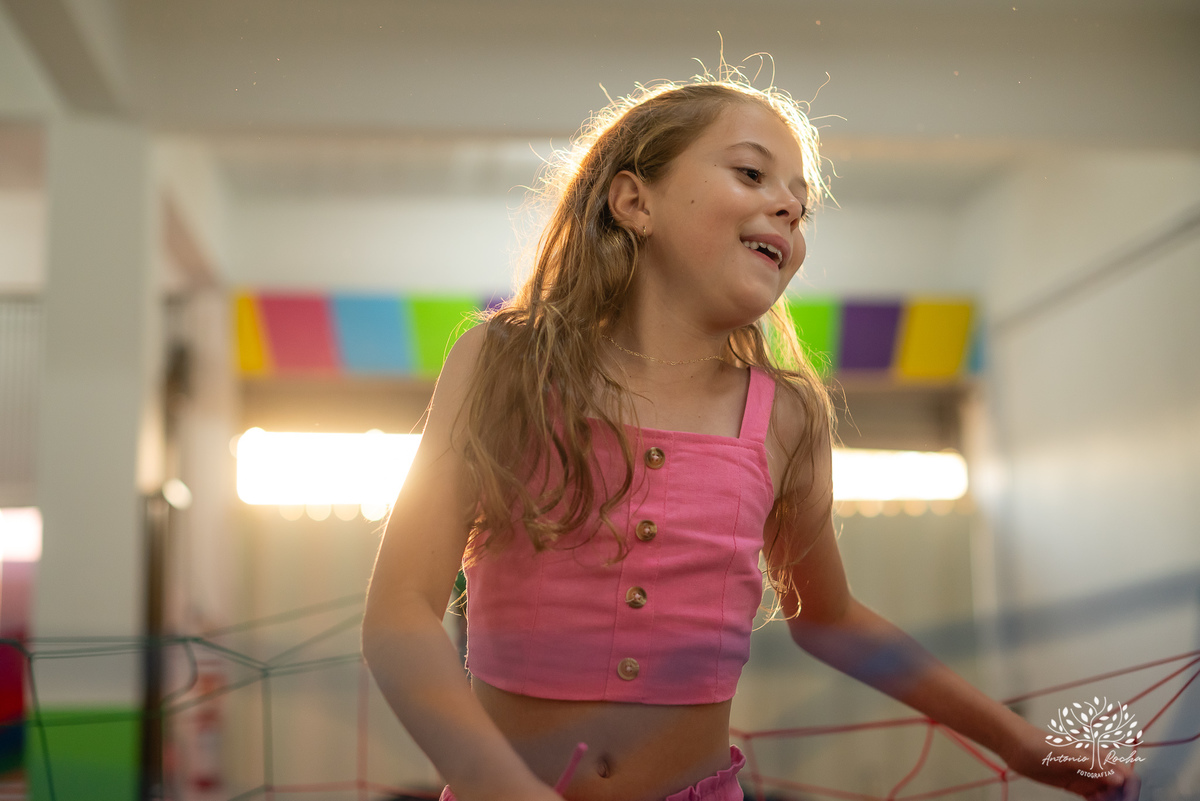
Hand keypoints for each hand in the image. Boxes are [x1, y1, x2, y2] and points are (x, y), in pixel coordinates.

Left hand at [1002, 721, 1140, 800]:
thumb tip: (1119, 779)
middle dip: (1121, 799)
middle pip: (1121, 788)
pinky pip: (1096, 799)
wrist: (1017, 747)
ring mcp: (1087, 777)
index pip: (1127, 775)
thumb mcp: (1067, 754)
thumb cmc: (1040, 745)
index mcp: (1099, 755)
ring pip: (1110, 795)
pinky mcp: (1077, 786)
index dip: (1131, 791)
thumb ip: (1093, 766)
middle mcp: (1097, 767)